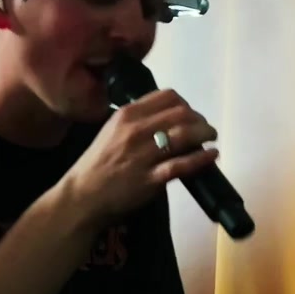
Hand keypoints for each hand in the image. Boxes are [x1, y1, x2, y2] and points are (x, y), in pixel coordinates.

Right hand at [64, 87, 218, 227]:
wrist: (82, 196)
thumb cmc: (98, 164)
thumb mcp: (112, 131)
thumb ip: (136, 121)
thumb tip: (167, 117)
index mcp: (127, 115)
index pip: (168, 96)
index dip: (186, 104)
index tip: (190, 115)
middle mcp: (136, 130)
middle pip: (182, 113)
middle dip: (200, 119)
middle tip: (205, 129)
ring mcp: (144, 155)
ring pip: (185, 134)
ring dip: (205, 134)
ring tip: (211, 138)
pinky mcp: (151, 178)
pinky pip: (183, 164)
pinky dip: (202, 158)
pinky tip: (212, 155)